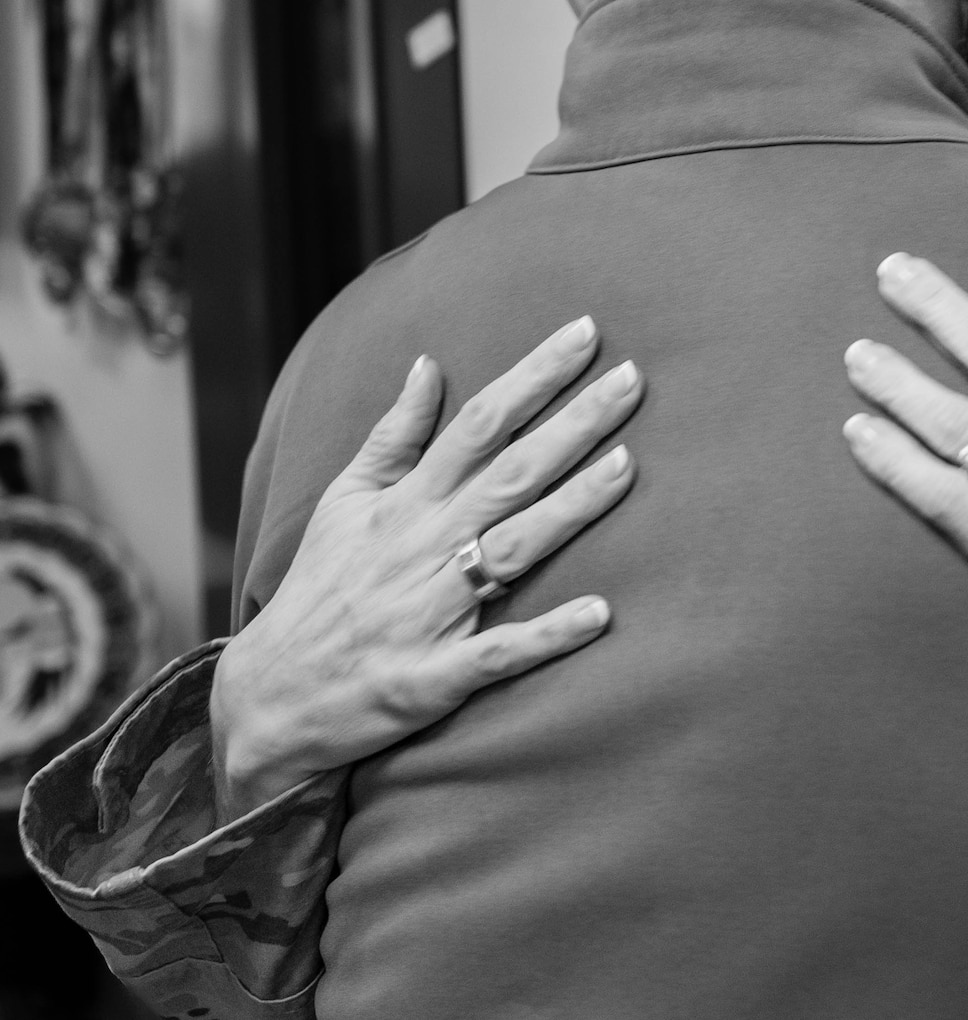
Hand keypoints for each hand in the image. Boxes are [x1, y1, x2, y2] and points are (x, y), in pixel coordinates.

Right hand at [211, 317, 642, 819]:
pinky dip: (547, 635)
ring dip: (571, 509)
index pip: (479, 423)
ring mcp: (429, 613)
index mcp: (405, 504)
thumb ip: (393, 436)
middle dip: (573, 425)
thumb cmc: (321, 590)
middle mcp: (423, 547)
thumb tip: (428, 364)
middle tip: (634, 379)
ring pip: (512, 550)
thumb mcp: (344, 502)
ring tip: (628, 466)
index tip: (588, 333)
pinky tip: (600, 613)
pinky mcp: (433, 677)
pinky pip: (498, 653)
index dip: (533, 377)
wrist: (269, 698)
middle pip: (510, 474)